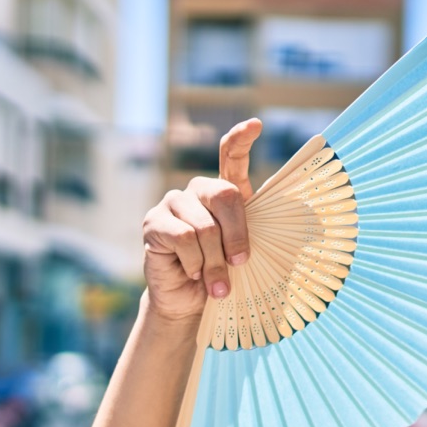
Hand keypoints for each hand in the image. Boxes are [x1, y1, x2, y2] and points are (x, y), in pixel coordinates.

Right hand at [141, 118, 260, 322]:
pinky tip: (191, 273)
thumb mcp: (244, 253)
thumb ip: (252, 235)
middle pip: (224, 195)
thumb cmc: (223, 275)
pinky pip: (183, 238)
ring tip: (216, 284)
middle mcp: (197, 191)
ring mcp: (172, 203)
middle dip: (237, 236)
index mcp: (224, 193)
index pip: (231, 155)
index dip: (241, 138)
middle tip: (241, 264)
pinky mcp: (153, 221)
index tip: (256, 125)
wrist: (190, 302)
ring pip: (204, 226)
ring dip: (214, 262)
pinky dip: (194, 263)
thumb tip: (273, 232)